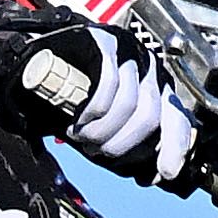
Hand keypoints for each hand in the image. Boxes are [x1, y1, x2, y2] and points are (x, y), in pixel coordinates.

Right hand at [60, 32, 197, 187]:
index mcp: (159, 88)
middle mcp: (150, 68)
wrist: (40, 68)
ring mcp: (129, 52)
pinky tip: (79, 120)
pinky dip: (93, 111)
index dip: (174, 147)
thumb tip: (156, 175)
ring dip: (102, 131)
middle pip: (150, 116)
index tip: (166, 172)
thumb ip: (135, 149)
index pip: (178, 118)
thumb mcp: (111, 130)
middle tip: (97, 151)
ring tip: (82, 136)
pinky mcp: (105, 42)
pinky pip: (107, 84)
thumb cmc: (77, 101)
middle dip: (122, 145)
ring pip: (128, 104)